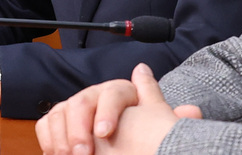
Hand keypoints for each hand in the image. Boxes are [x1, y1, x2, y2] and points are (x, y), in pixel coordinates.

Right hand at [36, 64, 201, 154]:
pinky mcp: (60, 124)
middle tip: (82, 154)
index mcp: (124, 95)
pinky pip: (47, 124)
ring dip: (61, 136)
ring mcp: (77, 111)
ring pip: (60, 111)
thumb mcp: (159, 129)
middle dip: (78, 128)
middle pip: (81, 101)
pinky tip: (56, 154)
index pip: (114, 92)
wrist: (129, 148)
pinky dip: (49, 138)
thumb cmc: (146, 142)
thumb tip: (193, 111)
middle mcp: (98, 98)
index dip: (108, 111)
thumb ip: (171, 121)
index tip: (105, 134)